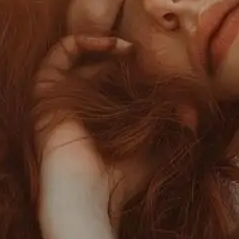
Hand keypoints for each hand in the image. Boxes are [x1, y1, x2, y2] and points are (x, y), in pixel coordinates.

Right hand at [30, 30, 155, 225]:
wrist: (88, 196)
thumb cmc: (119, 182)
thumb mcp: (155, 152)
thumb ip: (173, 131)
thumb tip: (194, 113)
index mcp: (95, 119)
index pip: (110, 84)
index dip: (132, 72)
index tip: (156, 70)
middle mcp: (73, 106)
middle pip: (94, 67)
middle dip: (119, 58)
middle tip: (144, 57)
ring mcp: (56, 98)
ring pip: (75, 57)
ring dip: (102, 45)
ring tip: (129, 49)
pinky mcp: (43, 92)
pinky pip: (58, 55)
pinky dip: (83, 41)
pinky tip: (113, 44)